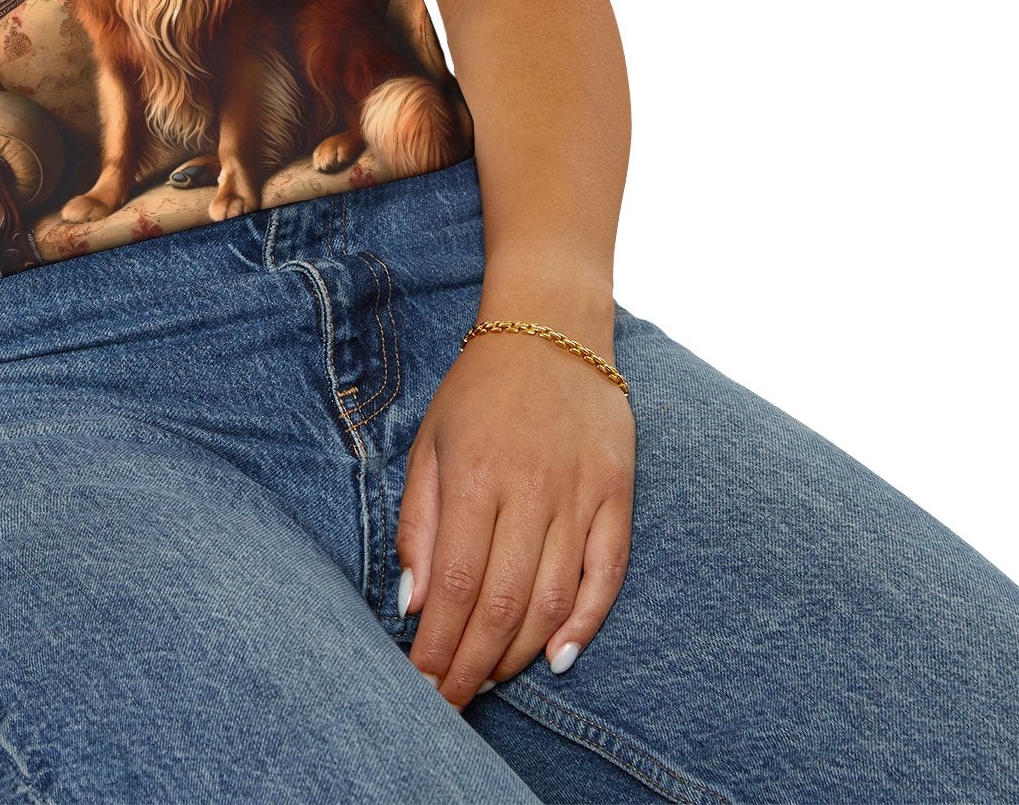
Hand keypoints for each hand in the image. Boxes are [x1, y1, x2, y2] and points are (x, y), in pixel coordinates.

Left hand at [396, 325, 635, 707]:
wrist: (551, 329)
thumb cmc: (479, 390)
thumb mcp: (430, 442)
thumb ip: (419, 523)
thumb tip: (413, 602)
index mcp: (476, 475)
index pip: (456, 584)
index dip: (439, 644)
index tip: (422, 684)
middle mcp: (530, 489)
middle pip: (502, 603)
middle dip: (473, 664)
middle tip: (451, 702)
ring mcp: (580, 494)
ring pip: (553, 599)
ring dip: (520, 653)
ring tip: (490, 680)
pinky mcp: (618, 495)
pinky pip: (607, 574)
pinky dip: (585, 623)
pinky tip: (558, 657)